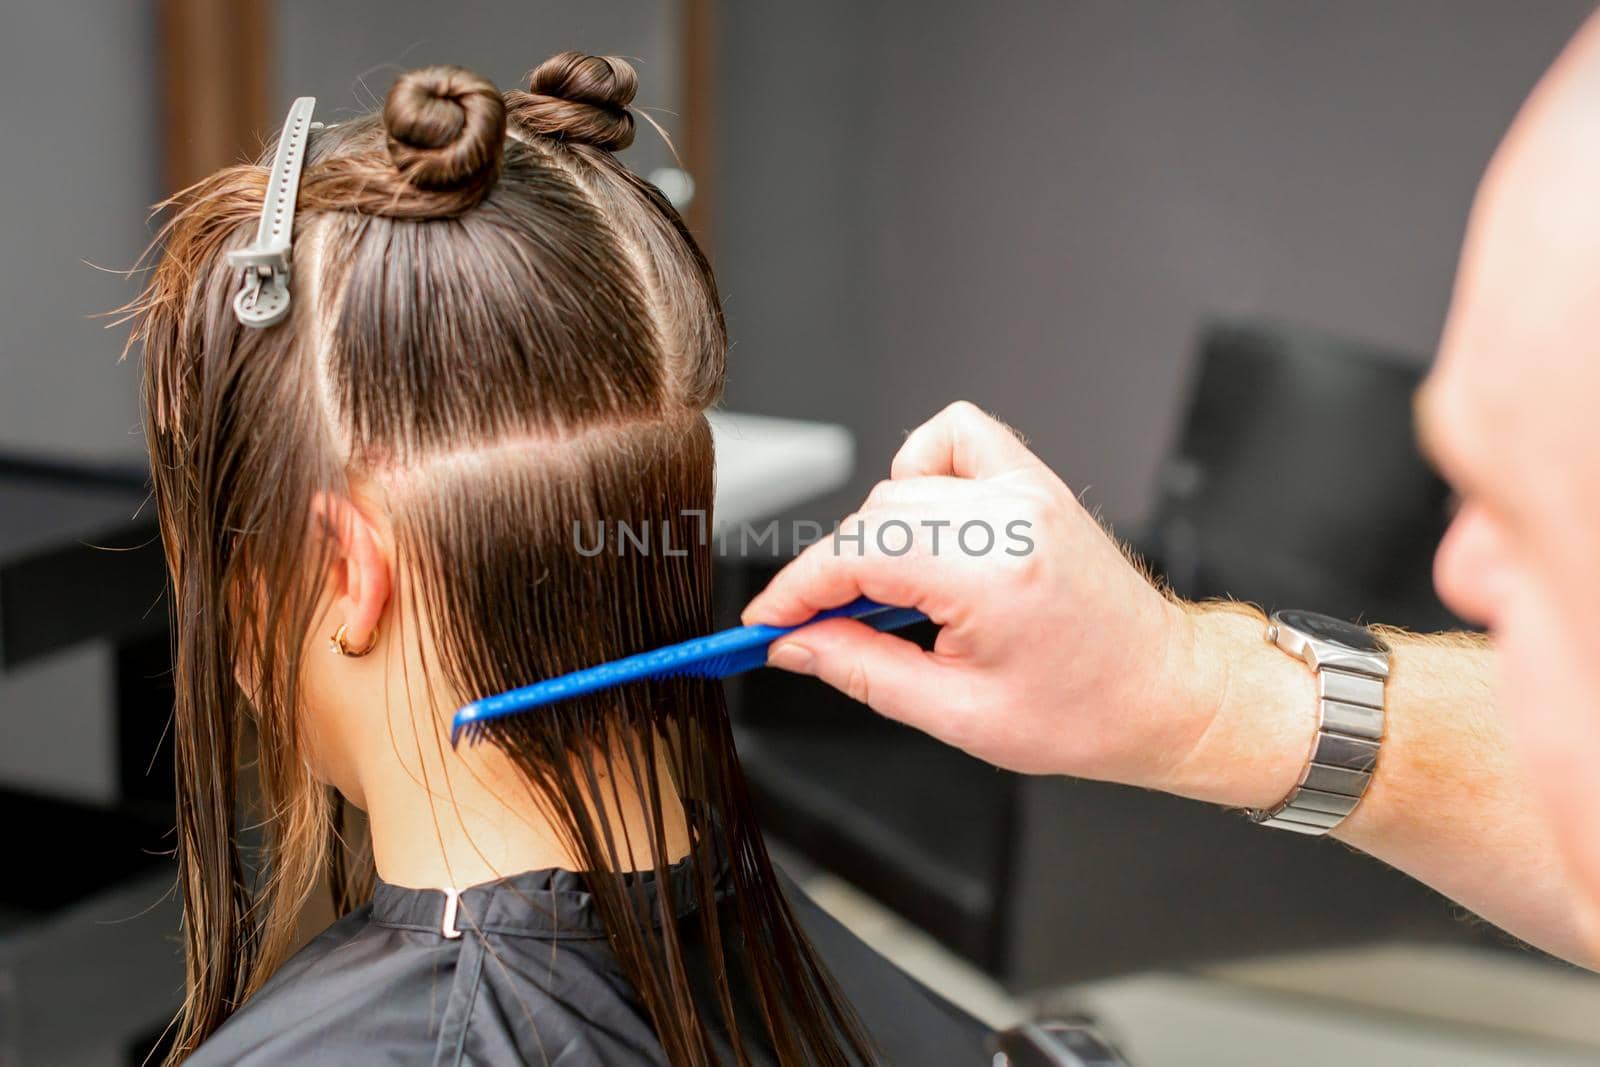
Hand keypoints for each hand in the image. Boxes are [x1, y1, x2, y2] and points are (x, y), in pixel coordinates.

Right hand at [742, 402, 1260, 792]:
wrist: (1163, 692)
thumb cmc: (1084, 711)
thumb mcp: (955, 715)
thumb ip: (861, 669)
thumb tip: (795, 643)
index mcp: (994, 574)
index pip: (856, 556)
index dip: (796, 591)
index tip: (766, 621)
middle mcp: (1011, 515)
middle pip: (871, 518)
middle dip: (830, 575)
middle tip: (816, 629)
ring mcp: (1026, 490)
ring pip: (902, 482)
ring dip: (877, 535)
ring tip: (896, 596)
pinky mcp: (1034, 481)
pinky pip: (954, 438)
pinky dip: (923, 473)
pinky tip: (928, 530)